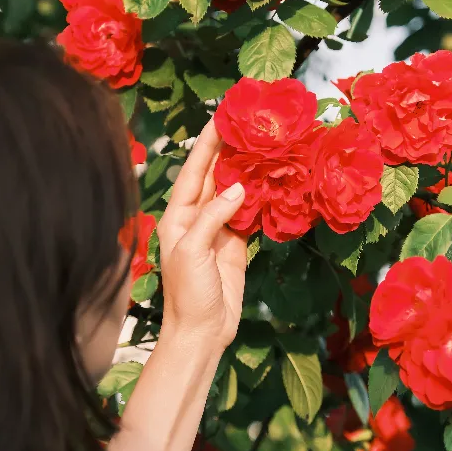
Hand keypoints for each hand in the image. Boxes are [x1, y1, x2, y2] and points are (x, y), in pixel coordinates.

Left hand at [156, 121, 248, 350]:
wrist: (202, 332)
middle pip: (215, 176)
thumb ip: (213, 217)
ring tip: (266, 145)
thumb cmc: (187, 294)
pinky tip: (273, 181)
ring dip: (248, 171)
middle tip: (249, 124)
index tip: (220, 118)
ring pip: (235, 192)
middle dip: (230, 151)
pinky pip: (250, 214)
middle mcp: (196, 218)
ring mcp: (218, 231)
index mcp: (178, 216)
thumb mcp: (193, 251)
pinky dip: (261, 199)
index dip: (206, 144)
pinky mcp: (237, 245)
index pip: (193, 171)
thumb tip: (239, 188)